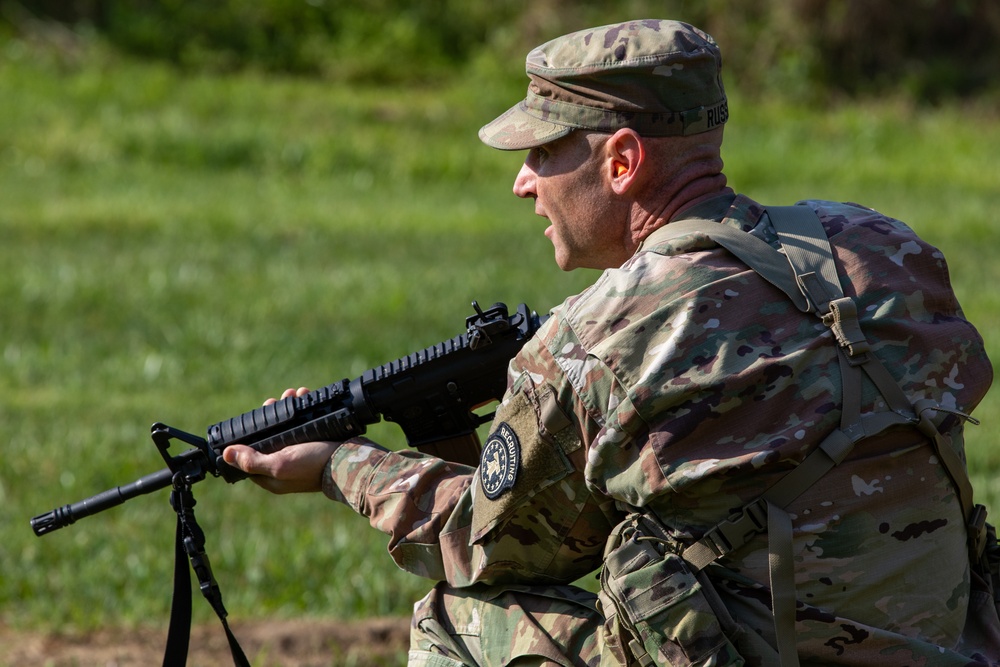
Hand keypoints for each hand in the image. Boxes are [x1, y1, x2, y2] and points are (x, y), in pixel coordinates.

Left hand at [221, 387, 340, 493]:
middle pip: (269, 439)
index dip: (248, 438)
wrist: (353, 462)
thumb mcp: (280, 464)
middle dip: (270, 417)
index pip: (250, 458)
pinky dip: (303, 410)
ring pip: (288, 428)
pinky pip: (305, 424)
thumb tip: (226, 454)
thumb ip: (252, 460)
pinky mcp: (317, 444)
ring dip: (287, 408)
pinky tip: (305, 396)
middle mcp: (286, 466)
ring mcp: (302, 455)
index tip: (253, 419)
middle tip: (274, 402)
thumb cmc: (315, 466)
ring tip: (292, 393)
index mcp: (273, 477)